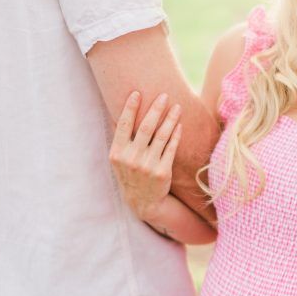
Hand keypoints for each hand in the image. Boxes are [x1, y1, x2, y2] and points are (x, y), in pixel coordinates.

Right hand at [109, 91, 181, 220]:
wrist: (143, 202)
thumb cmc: (130, 175)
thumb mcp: (118, 160)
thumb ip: (119, 139)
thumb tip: (117, 113)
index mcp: (117, 153)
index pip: (123, 125)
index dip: (129, 108)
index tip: (136, 93)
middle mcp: (131, 159)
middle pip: (145, 128)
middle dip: (155, 109)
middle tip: (164, 95)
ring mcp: (147, 166)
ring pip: (161, 136)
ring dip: (170, 119)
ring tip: (177, 106)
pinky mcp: (162, 172)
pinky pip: (171, 148)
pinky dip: (176, 135)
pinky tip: (180, 124)